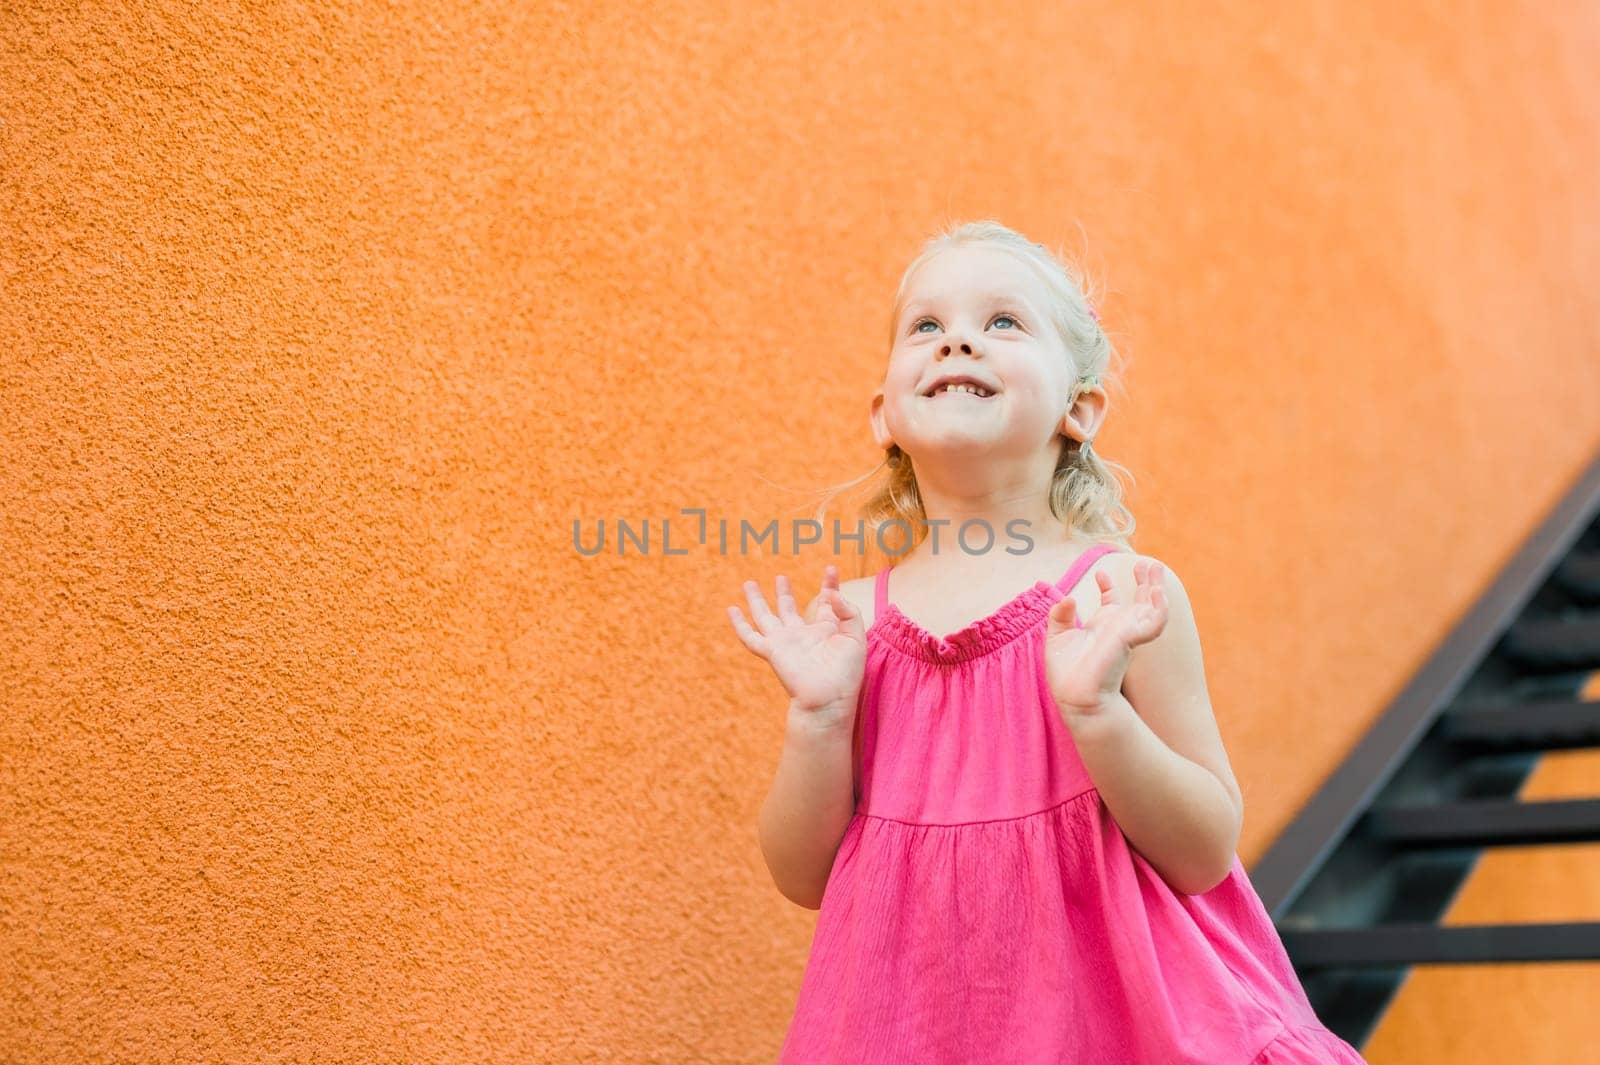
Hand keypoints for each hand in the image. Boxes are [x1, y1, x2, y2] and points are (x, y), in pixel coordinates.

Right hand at [727, 565, 866, 718]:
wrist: (829, 698)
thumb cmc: (846, 673)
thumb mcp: (855, 636)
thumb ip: (847, 611)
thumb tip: (830, 594)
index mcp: (825, 631)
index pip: (825, 602)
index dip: (829, 585)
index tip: (830, 569)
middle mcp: (802, 634)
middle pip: (789, 608)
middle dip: (784, 592)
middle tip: (780, 577)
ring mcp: (785, 642)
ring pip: (766, 616)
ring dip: (758, 600)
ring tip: (749, 583)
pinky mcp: (772, 651)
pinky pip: (750, 637)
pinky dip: (739, 624)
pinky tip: (731, 610)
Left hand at [1044, 559, 1167, 721]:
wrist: (1075, 697)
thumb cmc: (1067, 675)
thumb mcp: (1058, 639)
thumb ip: (1060, 616)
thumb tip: (1068, 598)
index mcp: (1101, 627)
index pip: (1111, 602)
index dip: (1108, 586)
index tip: (1101, 572)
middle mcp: (1117, 629)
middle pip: (1138, 600)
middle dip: (1144, 581)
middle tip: (1147, 562)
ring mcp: (1127, 634)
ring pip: (1152, 607)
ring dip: (1156, 588)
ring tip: (1156, 566)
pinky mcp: (1131, 639)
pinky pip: (1154, 622)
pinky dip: (1159, 607)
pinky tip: (1158, 593)